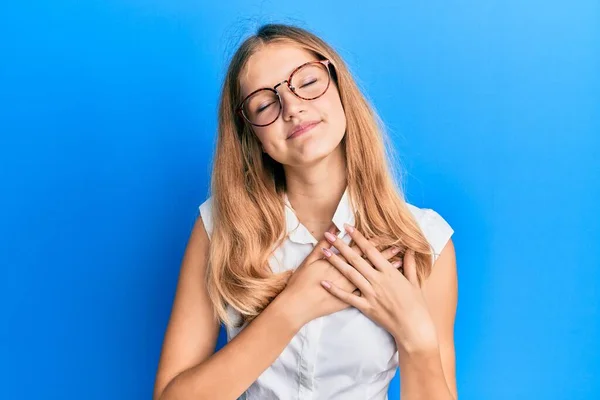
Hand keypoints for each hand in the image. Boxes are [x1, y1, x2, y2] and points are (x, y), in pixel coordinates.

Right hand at [281, 224, 400, 325]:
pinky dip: (380, 285)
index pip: (357, 249)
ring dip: (384, 268)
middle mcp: (347, 275)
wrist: (298, 305)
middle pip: (368, 262)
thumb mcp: (310, 260)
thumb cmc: (301, 282)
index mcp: (338, 263)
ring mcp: (350, 289)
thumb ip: (322, 245)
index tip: (383, 235)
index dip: (371, 242)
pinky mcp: (350, 302)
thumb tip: (331, 231)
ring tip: (398, 260)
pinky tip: (388, 282)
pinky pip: (370, 292)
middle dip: (383, 253)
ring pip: (372, 277)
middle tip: (397, 245)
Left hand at [320, 223, 438, 353]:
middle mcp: (378, 280)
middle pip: (356, 259)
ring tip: (324, 251)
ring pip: (350, 274)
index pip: (370, 250)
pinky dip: (335, 290)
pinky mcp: (366, 306)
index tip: (348, 227)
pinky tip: (324, 282)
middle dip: (341, 245)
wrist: (414, 327)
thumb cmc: (416, 305)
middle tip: (329, 235)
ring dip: (336, 262)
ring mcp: (371, 293)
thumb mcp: (415, 282)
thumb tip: (410, 250)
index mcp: (389, 272)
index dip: (358, 237)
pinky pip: (347, 297)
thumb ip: (410, 264)